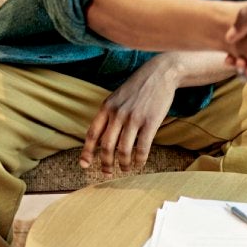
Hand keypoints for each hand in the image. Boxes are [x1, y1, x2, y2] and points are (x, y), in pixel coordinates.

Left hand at [79, 53, 180, 174]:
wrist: (161, 73)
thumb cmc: (138, 87)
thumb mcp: (118, 97)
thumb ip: (109, 115)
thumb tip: (100, 138)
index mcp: (107, 107)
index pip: (92, 134)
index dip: (87, 152)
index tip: (85, 165)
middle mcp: (118, 113)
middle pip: (106, 146)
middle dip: (106, 164)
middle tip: (108, 173)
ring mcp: (134, 118)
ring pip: (123, 149)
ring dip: (124, 164)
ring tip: (126, 168)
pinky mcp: (150, 121)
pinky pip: (142, 147)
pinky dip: (139, 159)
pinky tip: (139, 163)